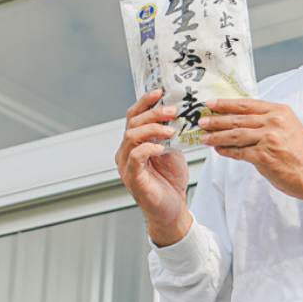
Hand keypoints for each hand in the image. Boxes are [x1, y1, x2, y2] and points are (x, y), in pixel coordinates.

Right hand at [115, 90, 192, 247]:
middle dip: (153, 113)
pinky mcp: (132, 178)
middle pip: (132, 123)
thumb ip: (169, 133)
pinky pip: (135, 157)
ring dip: (152, 128)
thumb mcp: (172, 151)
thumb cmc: (170, 181)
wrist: (172, 210)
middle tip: (172, 110)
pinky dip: (148, 148)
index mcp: (133, 143)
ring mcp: (126, 165)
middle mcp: (125, 152)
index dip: (144, 102)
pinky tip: (161, 147)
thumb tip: (177, 112)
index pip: (133, 116)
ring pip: (131, 136)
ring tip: (171, 129)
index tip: (159, 91)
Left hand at [199, 98, 302, 203]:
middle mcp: (273, 122)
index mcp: (279, 111)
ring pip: (235, 134)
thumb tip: (241, 121)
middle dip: (216, 119)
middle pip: (237, 118)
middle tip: (202, 120)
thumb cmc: (302, 153)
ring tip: (204, 136)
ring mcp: (268, 138)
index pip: (247, 104)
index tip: (212, 103)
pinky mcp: (263, 156)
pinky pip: (238, 152)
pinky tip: (218, 150)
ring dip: (216, 135)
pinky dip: (226, 151)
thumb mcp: (288, 127)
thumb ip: (268, 121)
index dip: (226, 103)